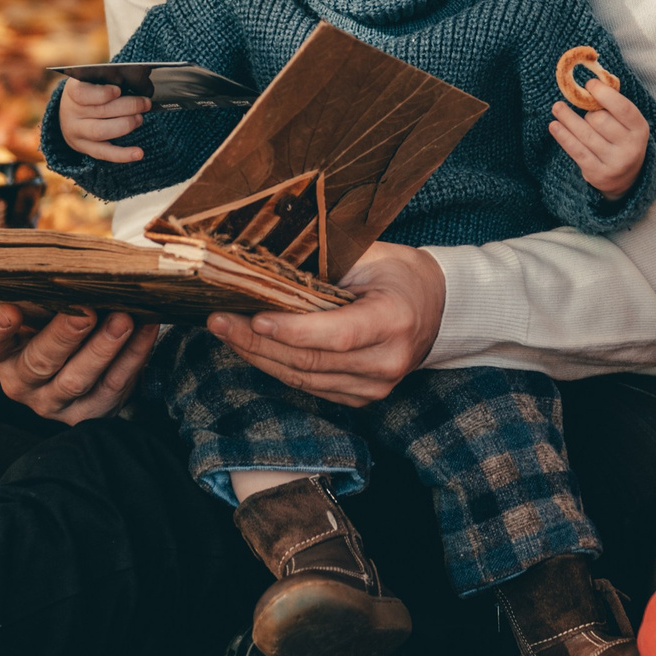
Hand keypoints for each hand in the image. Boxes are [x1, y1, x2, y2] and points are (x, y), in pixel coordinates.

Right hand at [0, 304, 160, 422]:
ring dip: (102, 349)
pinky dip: (132, 357)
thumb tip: (70, 264)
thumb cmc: (56, 324)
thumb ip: (44, 293)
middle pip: (39, 362)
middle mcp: (21, 382)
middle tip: (86, 312)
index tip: (9, 310)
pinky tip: (146, 329)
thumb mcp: (40, 312)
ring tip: (123, 320)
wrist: (84, 367)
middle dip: (64, 336)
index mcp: (2, 353)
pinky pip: (113, 386)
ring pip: (77, 379)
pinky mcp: (88, 413)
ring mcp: (54, 402)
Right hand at [59, 79, 149, 162]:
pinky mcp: (85, 148)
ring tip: (139, 119)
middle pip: (99, 112)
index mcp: (73, 91)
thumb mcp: (95, 80)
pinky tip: (138, 153)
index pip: (82, 93)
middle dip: (127, 107)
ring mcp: (77, 132)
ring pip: (100, 132)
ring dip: (125, 125)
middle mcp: (71, 112)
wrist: (71, 113)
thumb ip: (112, 79)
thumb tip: (140, 78)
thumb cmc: (91, 91)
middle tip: (144, 103)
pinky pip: (104, 153)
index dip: (102, 94)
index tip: (118, 90)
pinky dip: (123, 154)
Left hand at [207, 241, 445, 406]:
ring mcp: (375, 386)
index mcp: (394, 321)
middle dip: (257, 342)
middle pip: (310, 361)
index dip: (291, 331)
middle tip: (219, 320)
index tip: (252, 316)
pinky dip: (276, 367)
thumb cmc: (399, 274)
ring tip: (225, 332)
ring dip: (259, 356)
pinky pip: (309, 387)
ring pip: (303, 379)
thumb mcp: (372, 257)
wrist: (435, 307)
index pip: (336, 335)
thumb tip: (268, 265)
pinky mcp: (360, 398)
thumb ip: (328, 265)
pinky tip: (252, 347)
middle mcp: (387, 362)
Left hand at [549, 88, 649, 199]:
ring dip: (568, 118)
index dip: (604, 94)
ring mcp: (615, 162)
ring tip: (557, 108)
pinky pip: (576, 151)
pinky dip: (564, 136)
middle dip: (588, 112)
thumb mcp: (627, 124)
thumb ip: (613, 106)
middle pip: (600, 120)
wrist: (625, 179)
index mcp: (640, 129)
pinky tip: (554, 126)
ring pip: (585, 134)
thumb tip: (589, 84)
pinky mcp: (598, 173)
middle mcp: (630, 147)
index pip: (622, 108)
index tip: (589, 84)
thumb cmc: (621, 140)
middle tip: (584, 110)